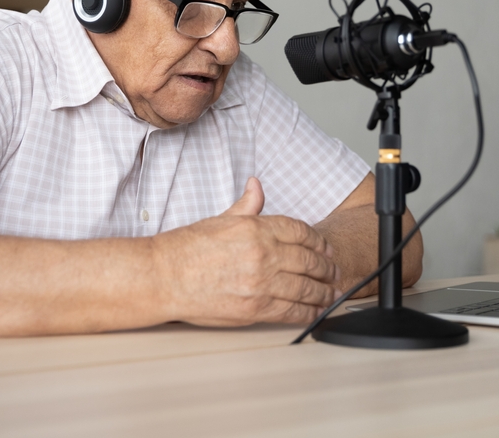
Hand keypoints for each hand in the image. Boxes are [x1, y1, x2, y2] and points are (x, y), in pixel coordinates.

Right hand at [152, 177, 341, 325]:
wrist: (163, 278)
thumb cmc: (186, 249)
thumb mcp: (220, 218)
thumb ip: (246, 205)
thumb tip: (257, 186)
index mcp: (257, 228)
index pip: (301, 231)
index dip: (319, 241)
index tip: (325, 248)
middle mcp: (263, 254)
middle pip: (310, 260)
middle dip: (327, 268)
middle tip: (336, 272)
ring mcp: (261, 283)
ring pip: (306, 288)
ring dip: (324, 292)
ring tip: (332, 294)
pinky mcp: (255, 309)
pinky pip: (292, 311)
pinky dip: (309, 312)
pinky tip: (316, 311)